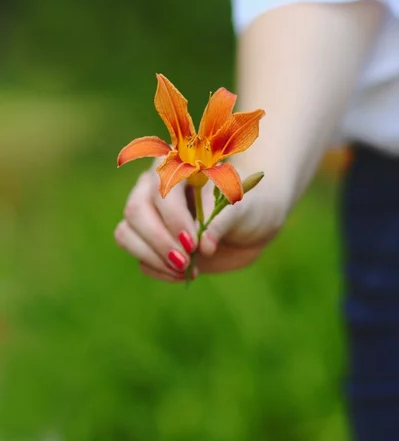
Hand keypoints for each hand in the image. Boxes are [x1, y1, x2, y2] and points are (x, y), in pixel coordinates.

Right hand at [114, 163, 286, 281]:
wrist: (251, 223)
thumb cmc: (248, 205)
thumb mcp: (243, 208)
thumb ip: (222, 220)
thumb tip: (204, 245)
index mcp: (176, 167)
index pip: (160, 190)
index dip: (173, 218)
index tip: (193, 243)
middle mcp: (153, 187)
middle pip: (135, 211)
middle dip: (159, 241)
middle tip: (186, 262)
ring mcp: (147, 215)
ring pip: (126, 234)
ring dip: (152, 257)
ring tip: (185, 270)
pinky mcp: (149, 242)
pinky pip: (139, 259)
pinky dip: (158, 270)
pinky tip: (182, 273)